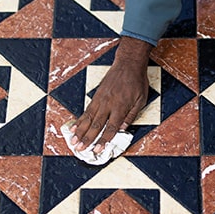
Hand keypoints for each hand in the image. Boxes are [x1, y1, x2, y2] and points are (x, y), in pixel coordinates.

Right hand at [70, 36, 152, 153]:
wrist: (128, 64)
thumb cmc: (136, 81)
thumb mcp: (141, 100)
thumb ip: (131, 115)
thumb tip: (123, 129)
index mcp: (120, 107)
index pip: (110, 128)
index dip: (103, 140)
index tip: (98, 149)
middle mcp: (108, 104)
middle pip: (96, 125)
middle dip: (87, 139)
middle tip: (80, 149)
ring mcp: (100, 100)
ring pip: (88, 119)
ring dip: (80, 132)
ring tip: (73, 141)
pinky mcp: (96, 96)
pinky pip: (86, 110)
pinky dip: (79, 120)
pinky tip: (74, 127)